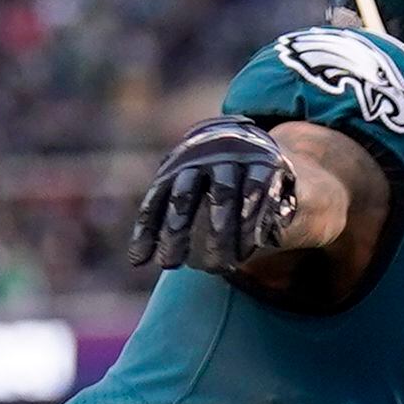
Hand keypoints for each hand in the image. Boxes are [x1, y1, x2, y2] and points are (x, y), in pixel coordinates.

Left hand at [130, 116, 296, 272]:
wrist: (249, 137)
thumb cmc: (208, 177)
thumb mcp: (183, 189)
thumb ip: (162, 221)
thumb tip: (135, 260)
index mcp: (179, 164)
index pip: (160, 197)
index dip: (151, 229)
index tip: (152, 262)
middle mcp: (203, 156)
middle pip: (185, 194)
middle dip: (178, 231)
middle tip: (178, 266)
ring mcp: (235, 157)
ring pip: (222, 195)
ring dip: (221, 231)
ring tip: (222, 265)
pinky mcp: (268, 163)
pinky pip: (258, 192)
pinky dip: (257, 219)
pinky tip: (257, 244)